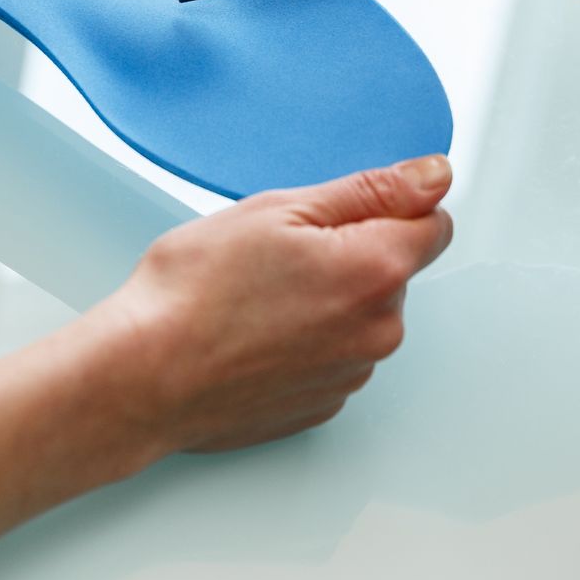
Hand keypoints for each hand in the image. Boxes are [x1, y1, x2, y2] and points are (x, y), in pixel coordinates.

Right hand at [87, 156, 454, 453]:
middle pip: (394, 271)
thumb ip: (372, 190)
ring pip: (361, 315)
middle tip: (279, 253)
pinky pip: (334, 356)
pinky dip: (307, 342)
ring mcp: (352, 374)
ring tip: (258, 297)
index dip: (389, 206)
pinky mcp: (324, 404)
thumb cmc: (194, 292)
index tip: (341, 212)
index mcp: (376, 271)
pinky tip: (257, 334)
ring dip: (328, 300)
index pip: (435, 223)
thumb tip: (433, 175)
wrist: (144, 376)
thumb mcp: (279, 209)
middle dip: (352, 253)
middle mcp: (378, 330)